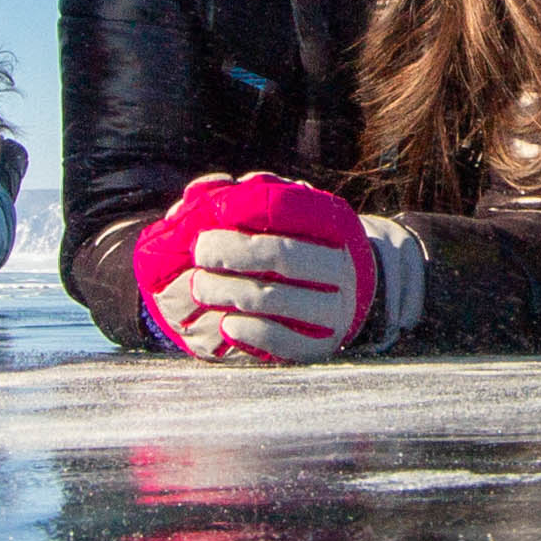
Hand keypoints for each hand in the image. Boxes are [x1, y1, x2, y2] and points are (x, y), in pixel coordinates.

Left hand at [132, 173, 379, 365]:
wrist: (336, 304)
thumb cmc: (293, 251)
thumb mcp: (282, 221)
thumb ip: (247, 201)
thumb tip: (204, 192)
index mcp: (336, 228)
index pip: (294, 209)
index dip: (252, 209)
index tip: (216, 211)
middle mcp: (341, 268)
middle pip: (280, 254)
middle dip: (232, 251)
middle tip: (200, 250)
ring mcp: (333, 311)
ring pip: (271, 298)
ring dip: (225, 290)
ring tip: (199, 285)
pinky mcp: (318, 348)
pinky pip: (278, 339)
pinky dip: (245, 330)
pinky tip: (225, 322)